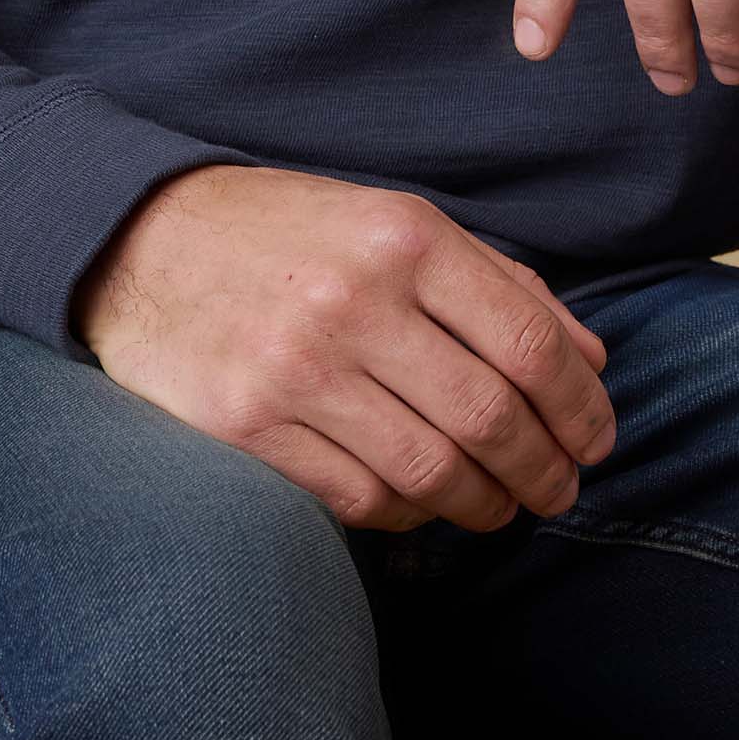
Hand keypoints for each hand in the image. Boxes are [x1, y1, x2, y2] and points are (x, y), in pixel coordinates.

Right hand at [74, 163, 614, 534]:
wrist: (140, 241)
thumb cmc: (290, 236)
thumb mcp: (396, 224)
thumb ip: (498, 285)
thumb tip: (591, 360)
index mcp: (405, 237)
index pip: (528, 344)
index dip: (580, 406)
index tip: (598, 440)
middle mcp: (353, 301)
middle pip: (489, 417)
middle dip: (543, 469)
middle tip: (560, 490)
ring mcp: (295, 369)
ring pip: (430, 471)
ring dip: (483, 504)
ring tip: (500, 508)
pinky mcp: (245, 426)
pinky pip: (358, 499)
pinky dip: (406, 515)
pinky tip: (420, 505)